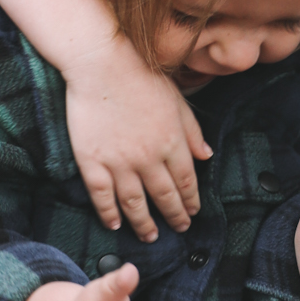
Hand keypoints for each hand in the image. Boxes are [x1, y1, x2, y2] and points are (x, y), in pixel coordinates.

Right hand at [64, 36, 211, 239]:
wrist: (101, 64)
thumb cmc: (140, 77)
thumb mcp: (176, 101)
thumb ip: (192, 131)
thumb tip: (207, 156)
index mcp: (172, 142)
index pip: (186, 181)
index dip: (190, 200)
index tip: (193, 212)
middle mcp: (148, 158)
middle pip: (164, 196)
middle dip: (174, 216)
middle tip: (178, 229)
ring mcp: (119, 162)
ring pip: (135, 203)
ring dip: (144, 224)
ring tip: (150, 236)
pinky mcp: (92, 162)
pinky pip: (102, 196)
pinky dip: (109, 213)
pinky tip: (114, 224)